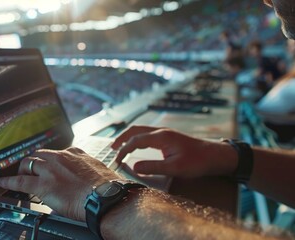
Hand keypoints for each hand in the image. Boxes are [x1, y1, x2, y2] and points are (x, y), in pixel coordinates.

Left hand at [0, 147, 121, 220]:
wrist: (105, 198)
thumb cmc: (107, 188)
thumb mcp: (98, 171)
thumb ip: (86, 170)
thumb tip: (85, 178)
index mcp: (76, 153)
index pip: (57, 152)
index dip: (49, 160)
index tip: (48, 164)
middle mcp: (61, 157)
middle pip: (39, 154)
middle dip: (33, 162)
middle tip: (30, 170)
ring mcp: (50, 169)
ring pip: (28, 163)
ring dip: (23, 169)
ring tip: (19, 176)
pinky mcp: (43, 184)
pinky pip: (20, 180)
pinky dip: (10, 181)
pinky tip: (4, 182)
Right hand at [111, 126, 236, 177]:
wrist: (217, 155)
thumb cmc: (198, 162)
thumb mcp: (175, 168)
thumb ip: (153, 167)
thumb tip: (134, 166)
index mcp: (161, 137)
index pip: (135, 140)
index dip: (123, 150)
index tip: (116, 160)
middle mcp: (161, 131)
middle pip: (135, 130)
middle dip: (121, 138)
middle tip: (111, 148)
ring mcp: (166, 133)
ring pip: (141, 130)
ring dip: (129, 136)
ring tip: (120, 145)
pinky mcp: (169, 137)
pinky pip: (148, 133)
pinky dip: (137, 137)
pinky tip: (137, 144)